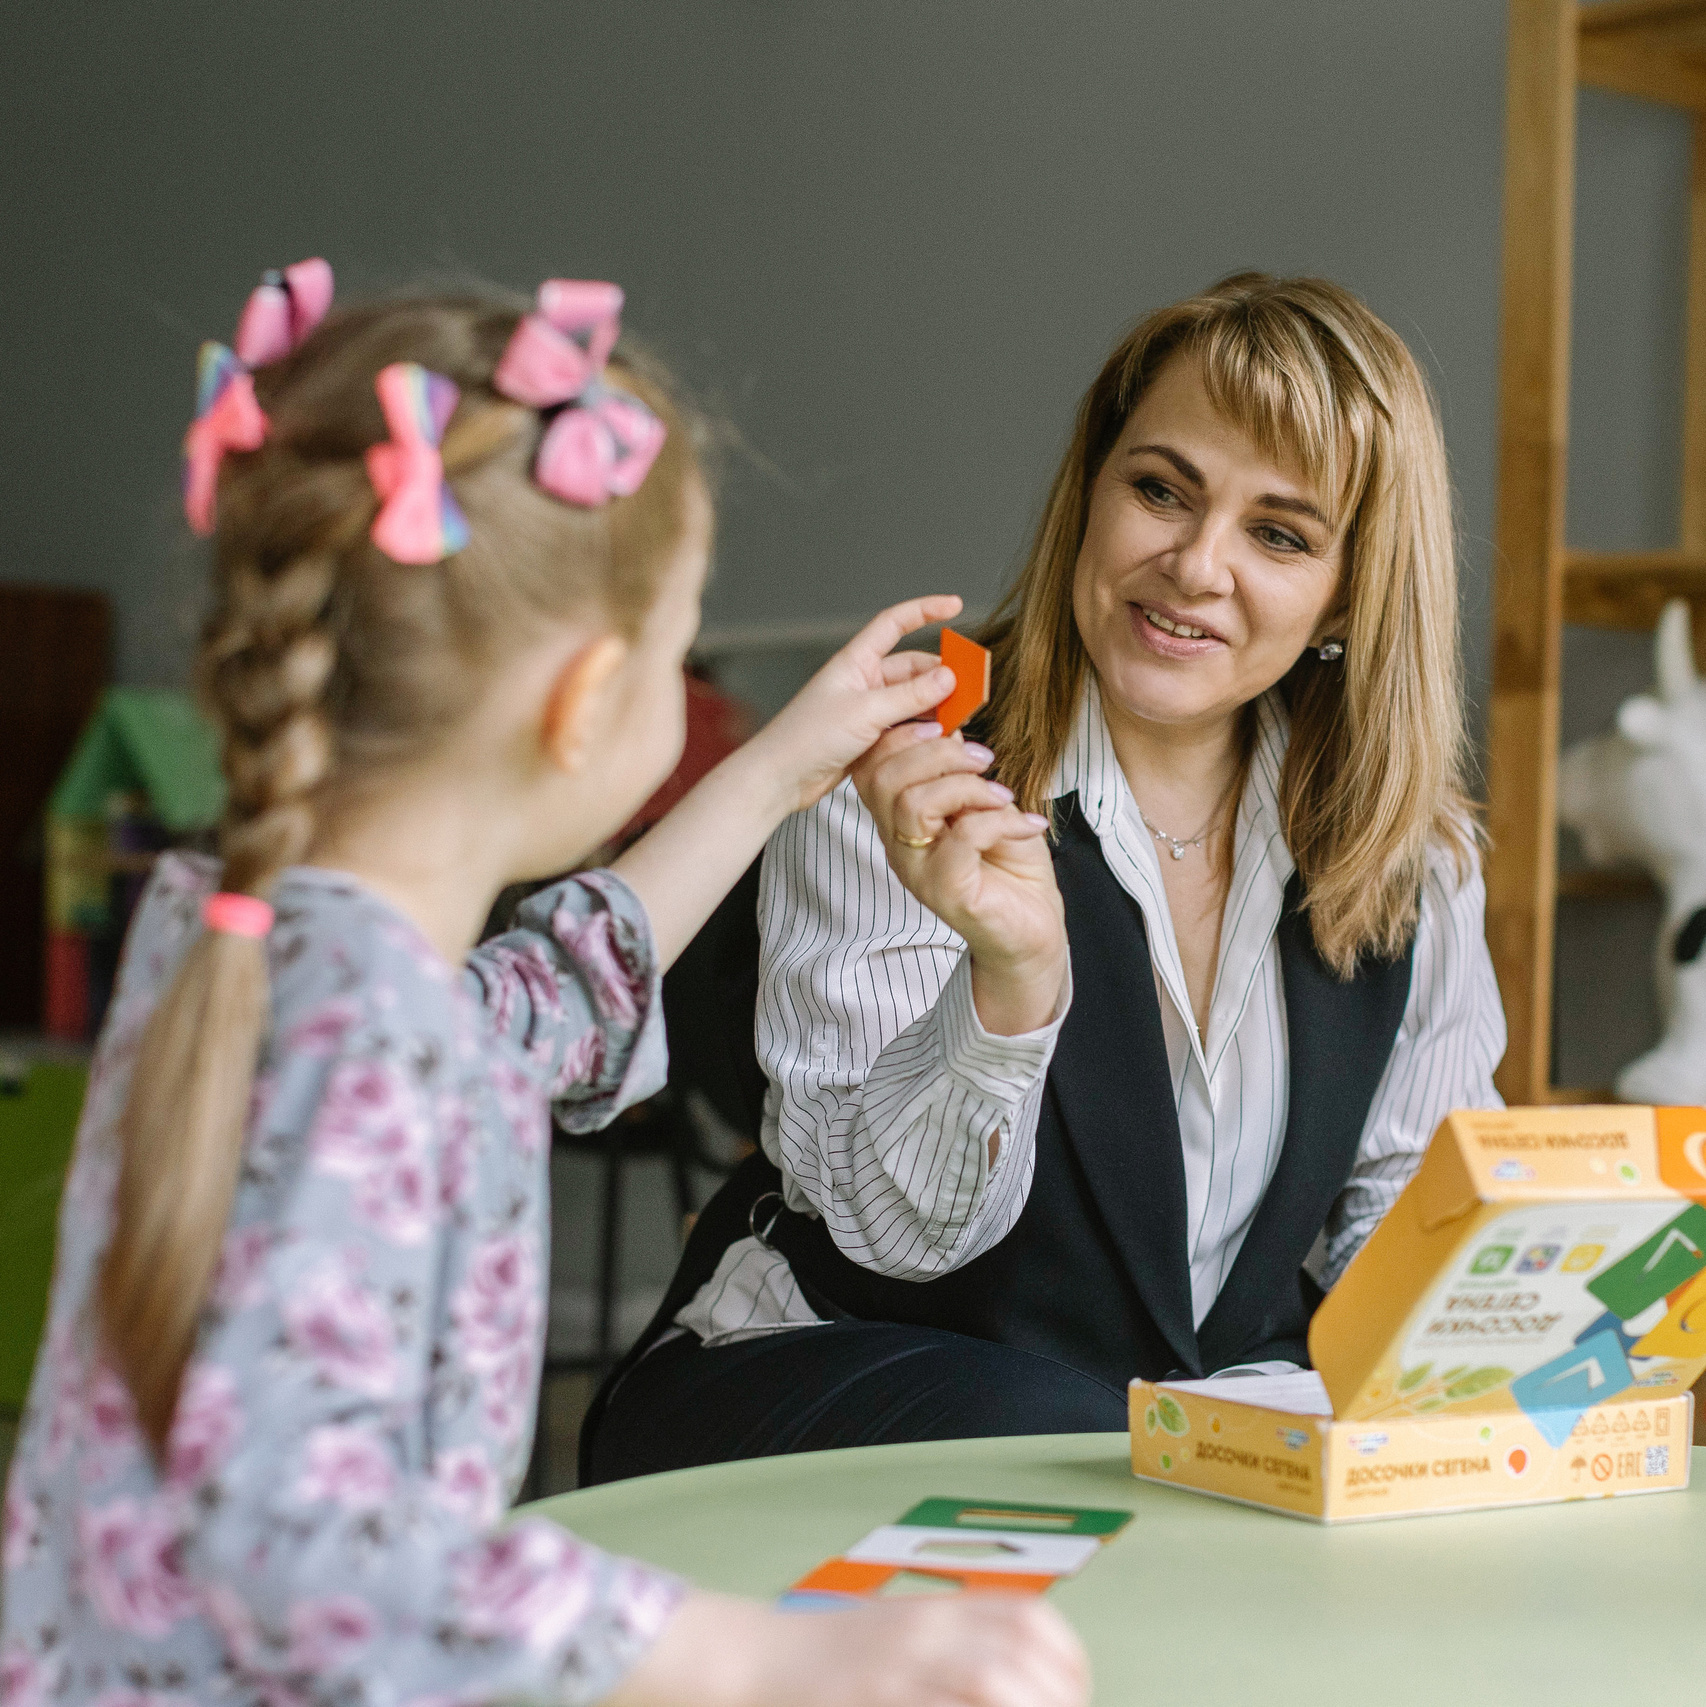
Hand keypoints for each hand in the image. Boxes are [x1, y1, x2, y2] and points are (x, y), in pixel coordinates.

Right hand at [607, 1590, 1090, 1706]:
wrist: (748, 1660)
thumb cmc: (826, 1660)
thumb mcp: (898, 1635)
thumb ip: (954, 1647)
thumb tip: (1023, 1680)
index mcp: (935, 1611)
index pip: (1028, 1618)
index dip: (1068, 1658)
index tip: (1073, 1692)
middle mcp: (923, 1633)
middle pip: (1019, 1653)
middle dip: (1056, 1695)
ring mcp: (896, 1670)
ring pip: (989, 1683)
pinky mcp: (869, 1701)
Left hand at [745, 595, 966, 816]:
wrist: (780, 779)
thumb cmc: (809, 738)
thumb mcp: (866, 713)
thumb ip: (911, 696)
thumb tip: (949, 676)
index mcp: (856, 661)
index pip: (895, 624)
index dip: (925, 610)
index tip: (955, 606)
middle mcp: (863, 681)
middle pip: (914, 668)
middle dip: (943, 675)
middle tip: (972, 689)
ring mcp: (867, 710)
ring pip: (914, 700)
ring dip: (937, 706)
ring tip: (960, 718)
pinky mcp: (870, 737)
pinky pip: (906, 725)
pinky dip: (924, 729)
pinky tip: (940, 738)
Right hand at [852, 724, 1066, 1036]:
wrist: (1033, 928)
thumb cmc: (1009, 867)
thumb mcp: (985, 805)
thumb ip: (962, 774)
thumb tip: (952, 727)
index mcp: (900, 821)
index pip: (871, 767)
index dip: (903, 734)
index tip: (948, 724)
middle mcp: (899, 845)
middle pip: (884, 779)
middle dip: (938, 752)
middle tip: (984, 758)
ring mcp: (918, 870)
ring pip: (913, 805)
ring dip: (968, 786)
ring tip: (1003, 795)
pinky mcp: (947, 892)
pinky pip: (963, 838)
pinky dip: (1001, 820)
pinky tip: (1027, 824)